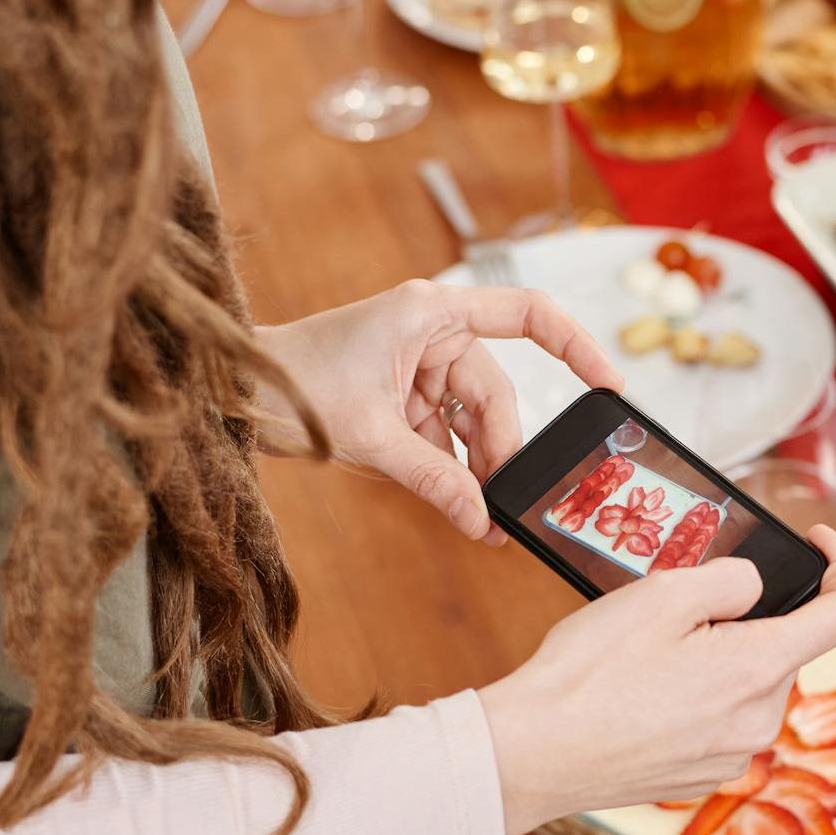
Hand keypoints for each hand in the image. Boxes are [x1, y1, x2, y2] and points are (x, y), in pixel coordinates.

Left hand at [256, 280, 622, 543]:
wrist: (225, 392)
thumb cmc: (287, 385)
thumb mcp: (369, 438)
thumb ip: (433, 479)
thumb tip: (482, 522)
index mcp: (432, 313)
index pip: (530, 314)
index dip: (578, 346)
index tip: (610, 387)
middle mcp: (433, 331)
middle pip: (497, 394)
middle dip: (500, 451)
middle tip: (502, 505)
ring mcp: (420, 364)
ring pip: (474, 421)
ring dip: (475, 467)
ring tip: (478, 517)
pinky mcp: (405, 395)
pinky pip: (446, 434)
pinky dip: (450, 468)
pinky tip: (455, 505)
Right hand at [478, 527, 835, 834]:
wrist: (530, 755)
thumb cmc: (588, 674)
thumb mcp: (663, 594)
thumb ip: (732, 579)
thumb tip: (755, 588)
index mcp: (761, 669)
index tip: (819, 541)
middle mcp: (760, 721)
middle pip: (783, 646)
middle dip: (746, 617)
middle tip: (678, 608)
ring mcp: (733, 755)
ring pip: (750, 682)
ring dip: (719, 656)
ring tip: (649, 653)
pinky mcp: (704, 775)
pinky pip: (722, 718)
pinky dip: (698, 693)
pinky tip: (642, 690)